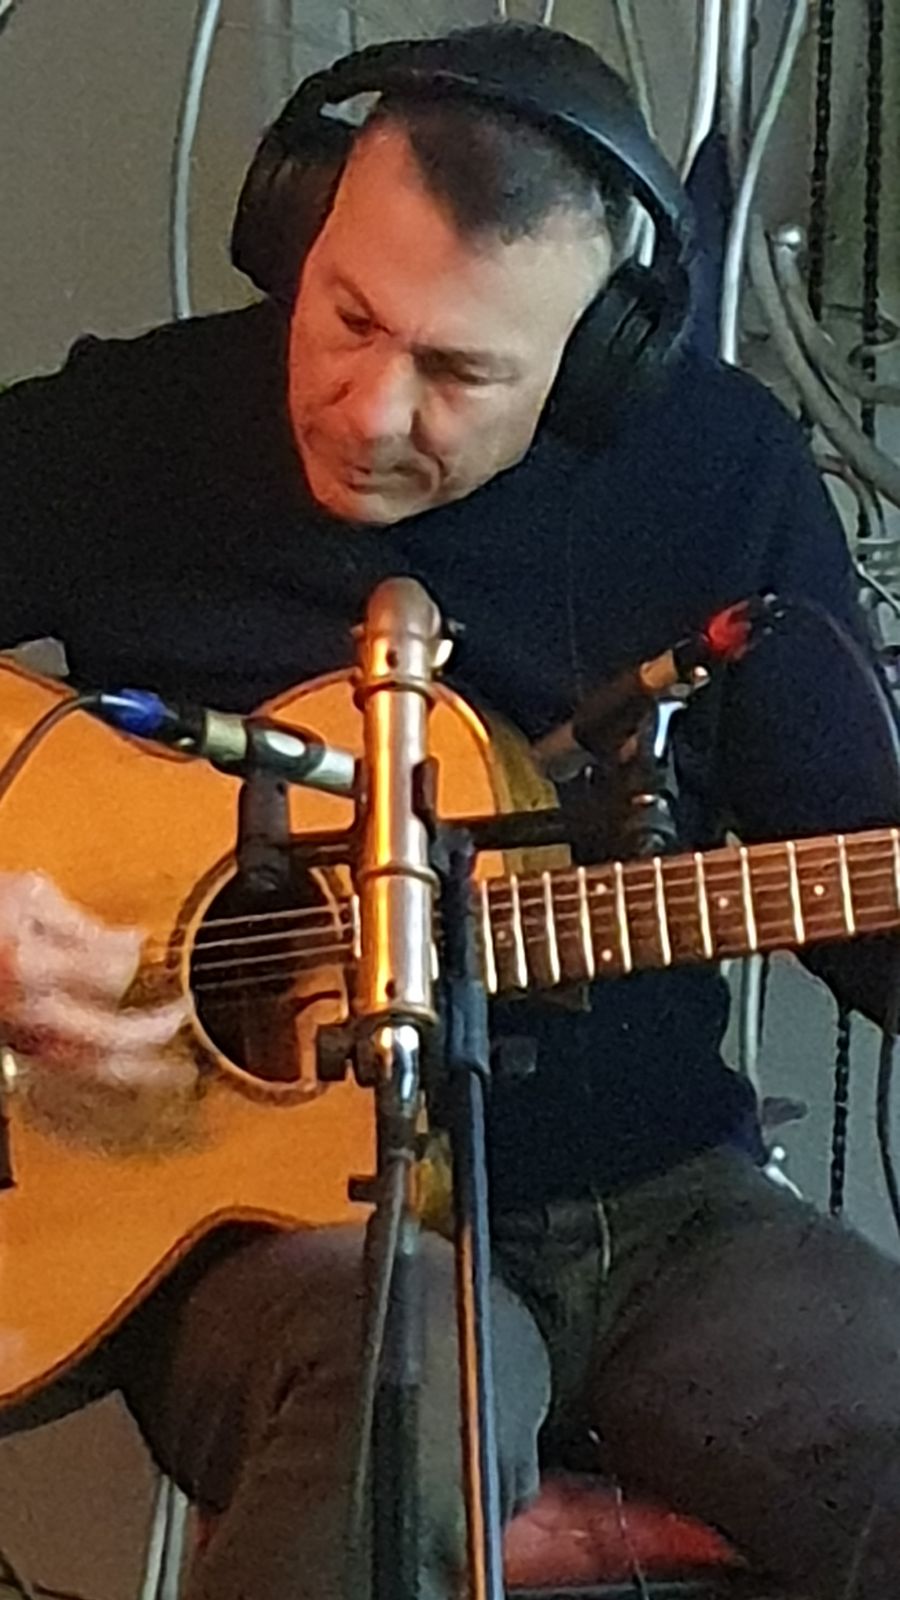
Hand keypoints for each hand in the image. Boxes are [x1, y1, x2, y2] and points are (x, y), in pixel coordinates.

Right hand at [0, 870, 188, 1083]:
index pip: (107, 975)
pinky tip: (131, 1067)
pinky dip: (108, 1073)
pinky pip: (73, 1071)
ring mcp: (23, 1036)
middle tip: (180, 1013)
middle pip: (106, 1037)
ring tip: (174, 1069)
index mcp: (30, 965)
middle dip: (152, 1029)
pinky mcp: (21, 1049)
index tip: (143, 944)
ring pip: (91, 1068)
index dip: (133, 958)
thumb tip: (134, 942)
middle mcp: (29, 1009)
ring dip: (138, 1069)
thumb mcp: (28, 895)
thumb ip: (83, 922)